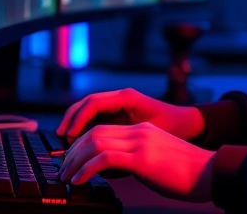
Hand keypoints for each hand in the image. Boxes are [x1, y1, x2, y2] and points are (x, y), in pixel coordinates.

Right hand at [56, 88, 204, 144]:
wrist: (186, 123)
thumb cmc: (172, 126)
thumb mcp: (150, 132)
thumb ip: (127, 137)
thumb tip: (102, 150)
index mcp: (126, 97)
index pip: (93, 103)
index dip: (78, 118)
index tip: (68, 134)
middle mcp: (119, 97)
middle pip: (86, 103)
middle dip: (71, 119)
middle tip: (61, 137)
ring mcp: (118, 104)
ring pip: (88, 110)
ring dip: (75, 123)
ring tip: (66, 140)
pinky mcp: (118, 113)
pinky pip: (96, 117)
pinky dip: (84, 126)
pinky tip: (79, 140)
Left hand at [60, 122, 214, 202]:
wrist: (210, 174)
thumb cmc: (187, 174)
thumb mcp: (158, 160)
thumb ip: (137, 159)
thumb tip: (115, 170)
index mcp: (143, 130)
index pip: (103, 130)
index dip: (82, 145)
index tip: (71, 161)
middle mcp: (140, 131)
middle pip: (94, 133)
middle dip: (73, 152)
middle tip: (63, 171)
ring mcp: (141, 142)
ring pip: (95, 143)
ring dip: (75, 161)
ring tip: (67, 178)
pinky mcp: (142, 158)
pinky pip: (104, 159)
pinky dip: (86, 170)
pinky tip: (79, 181)